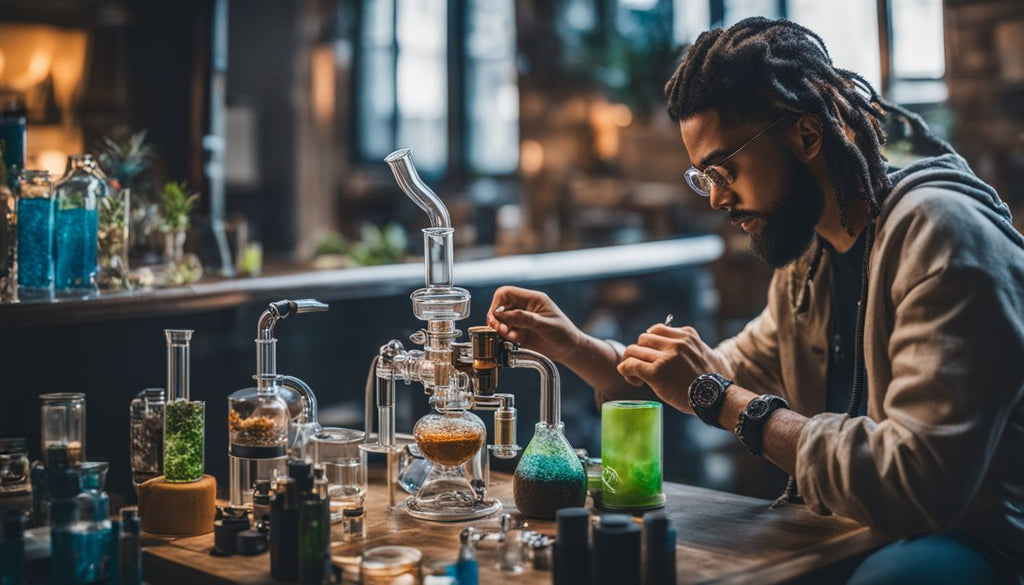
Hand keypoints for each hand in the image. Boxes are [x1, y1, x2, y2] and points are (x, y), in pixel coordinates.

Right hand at [486, 286, 584, 362]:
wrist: (569, 350)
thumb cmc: (564, 333)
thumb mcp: (546, 325)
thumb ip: (525, 319)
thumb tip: (503, 314)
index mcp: (532, 299)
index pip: (506, 293)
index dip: (498, 303)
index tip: (497, 316)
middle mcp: (524, 308)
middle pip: (500, 307)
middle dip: (497, 319)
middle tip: (502, 330)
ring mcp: (521, 321)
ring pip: (500, 321)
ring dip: (500, 329)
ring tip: (512, 338)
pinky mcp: (519, 333)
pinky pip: (504, 333)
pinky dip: (505, 337)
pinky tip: (514, 342)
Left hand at [616, 324, 730, 413]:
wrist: (715, 398)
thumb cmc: (711, 380)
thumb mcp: (706, 352)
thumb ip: (690, 344)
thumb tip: (675, 343)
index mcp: (686, 337)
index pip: (656, 329)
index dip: (650, 342)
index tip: (652, 354)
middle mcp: (675, 344)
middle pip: (642, 339)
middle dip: (639, 352)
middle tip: (642, 366)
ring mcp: (665, 357)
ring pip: (633, 350)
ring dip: (630, 362)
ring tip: (636, 375)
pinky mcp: (656, 373)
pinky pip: (630, 365)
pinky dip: (625, 371)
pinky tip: (634, 381)